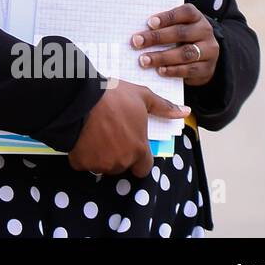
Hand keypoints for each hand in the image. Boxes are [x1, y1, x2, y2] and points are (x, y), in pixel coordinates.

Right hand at [67, 80, 189, 177]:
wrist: (80, 98)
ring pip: (102, 165)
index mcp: (139, 149)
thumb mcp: (142, 96)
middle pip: (122, 165)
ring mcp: (100, 164)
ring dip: (99, 155)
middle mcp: (122, 161)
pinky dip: (81, 154)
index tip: (129, 144)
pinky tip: (79, 138)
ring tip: (93, 134)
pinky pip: (82, 163)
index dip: (138, 158)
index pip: (144, 168)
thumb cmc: (114, 97)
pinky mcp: (81, 163)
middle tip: (108, 134)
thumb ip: (163, 107)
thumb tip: (185, 111)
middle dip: (117, 154)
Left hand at [131, 3, 218, 87]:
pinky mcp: (207, 68)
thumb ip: (161, 26)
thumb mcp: (174, 27)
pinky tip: (159, 70)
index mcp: (196, 17)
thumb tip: (137, 31)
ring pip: (185, 53)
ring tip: (144, 60)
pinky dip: (173, 70)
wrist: (202, 58)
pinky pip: (190, 70)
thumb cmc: (179, 38)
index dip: (167, 17)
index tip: (149, 22)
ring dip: (162, 57)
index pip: (185, 12)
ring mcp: (209, 51)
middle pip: (181, 33)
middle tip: (137, 42)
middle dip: (157, 37)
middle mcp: (205, 31)